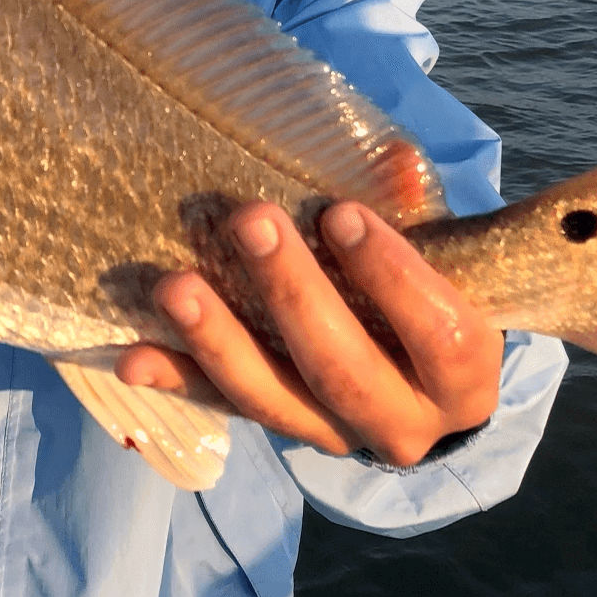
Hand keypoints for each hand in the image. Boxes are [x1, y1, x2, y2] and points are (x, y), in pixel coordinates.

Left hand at [116, 200, 502, 466]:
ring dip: (218, 341)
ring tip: (174, 286)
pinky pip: (222, 408)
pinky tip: (134, 355)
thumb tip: (396, 160)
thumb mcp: (445, 259)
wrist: (423, 383)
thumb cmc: (435, 297)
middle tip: (250, 221)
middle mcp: (404, 423)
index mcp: (463, 380)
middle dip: (292, 294)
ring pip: (273, 398)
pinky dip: (177, 380)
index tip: (340, 213)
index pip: (438, 334)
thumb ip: (422, 215)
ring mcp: (334, 437)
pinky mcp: (280, 430)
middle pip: (344, 369)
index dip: (391, 275)